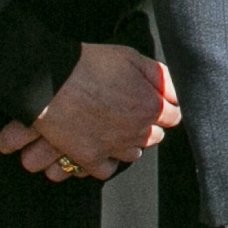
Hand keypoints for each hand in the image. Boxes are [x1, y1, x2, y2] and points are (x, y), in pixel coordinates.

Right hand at [0, 41, 177, 181]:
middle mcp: (136, 132)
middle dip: (148, 125)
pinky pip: (107, 170)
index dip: (166, 108)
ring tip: (116, 130)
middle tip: (133, 112)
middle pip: (155, 137)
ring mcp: (113, 148)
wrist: (52, 81)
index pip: (173, 116)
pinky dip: (107, 162)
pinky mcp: (89, 159)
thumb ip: (158, 76)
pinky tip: (102, 149)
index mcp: (150, 107)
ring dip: (129, 143)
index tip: (159, 104)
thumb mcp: (131, 58)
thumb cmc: (90, 65)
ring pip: (133, 154)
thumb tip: (174, 92)